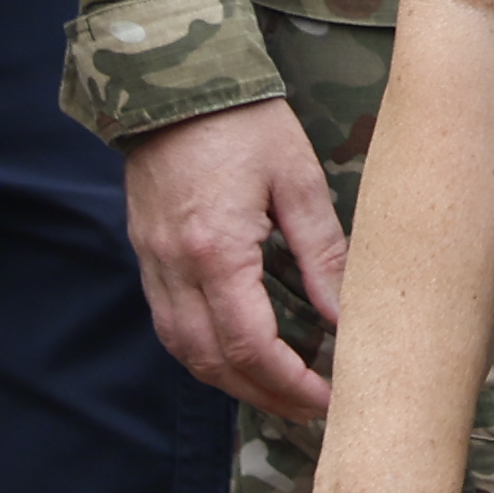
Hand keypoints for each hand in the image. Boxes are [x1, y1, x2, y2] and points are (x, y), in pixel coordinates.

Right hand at [125, 98, 344, 421]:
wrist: (172, 83)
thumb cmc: (243, 122)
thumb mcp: (298, 179)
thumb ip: (323, 252)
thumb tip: (346, 315)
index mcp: (215, 252)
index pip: (250, 346)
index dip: (290, 384)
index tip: (330, 398)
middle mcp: (175, 269)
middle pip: (212, 363)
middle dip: (264, 396)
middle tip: (313, 409)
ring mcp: (153, 265)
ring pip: (185, 351)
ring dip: (231, 381)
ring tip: (282, 390)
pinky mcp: (147, 255)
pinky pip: (170, 324)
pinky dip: (205, 351)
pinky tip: (240, 352)